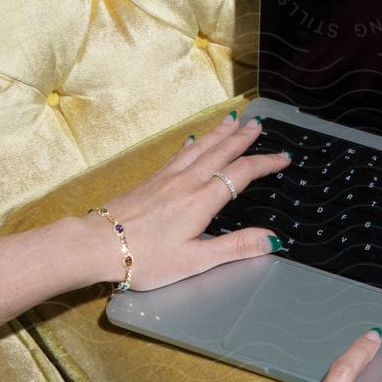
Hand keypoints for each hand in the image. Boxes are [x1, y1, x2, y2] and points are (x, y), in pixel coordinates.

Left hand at [83, 111, 290, 289]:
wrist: (98, 245)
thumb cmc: (146, 258)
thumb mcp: (195, 260)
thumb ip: (235, 248)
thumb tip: (271, 240)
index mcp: (202, 201)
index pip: (242, 173)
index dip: (265, 163)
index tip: (283, 157)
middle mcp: (188, 182)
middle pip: (222, 152)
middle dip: (243, 138)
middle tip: (259, 125)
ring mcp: (168, 177)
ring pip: (201, 148)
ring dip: (221, 133)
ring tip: (234, 120)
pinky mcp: (152, 180)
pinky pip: (179, 154)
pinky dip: (193, 143)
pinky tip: (195, 139)